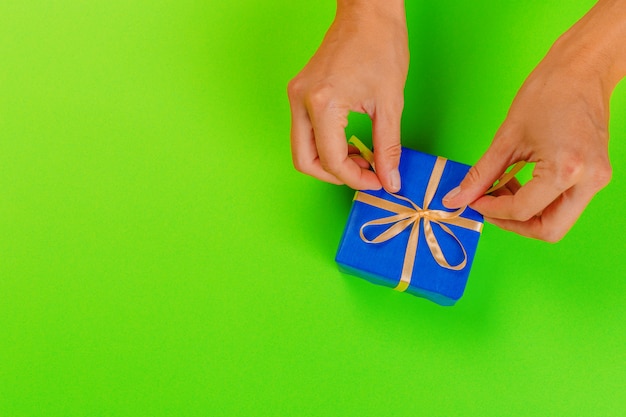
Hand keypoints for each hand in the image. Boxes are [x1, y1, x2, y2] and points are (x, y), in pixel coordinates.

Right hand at [287, 0, 408, 191]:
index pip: (332, 160)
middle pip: (305, 161)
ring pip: (302, 148)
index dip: (356, 179)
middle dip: (335, 175)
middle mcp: (301, 101)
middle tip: (364, 175)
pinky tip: (350, 141)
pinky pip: (305, 131)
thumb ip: (387, 147)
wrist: (368, 11)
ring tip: (361, 157)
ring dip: (329, 161)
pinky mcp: (300, 91)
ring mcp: (296, 95)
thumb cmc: (380, 44)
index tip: (378, 181)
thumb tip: (389, 179)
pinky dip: (325, 144)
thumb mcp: (390, 102)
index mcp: (323, 104)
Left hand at [443, 1, 625, 241]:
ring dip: (526, 215)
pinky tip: (519, 183)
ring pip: (558, 222)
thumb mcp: (506, 138)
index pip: (522, 210)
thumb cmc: (547, 93)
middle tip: (488, 206)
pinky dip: (540, 203)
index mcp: (566, 170)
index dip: (492, 210)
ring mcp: (596, 180)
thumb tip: (456, 198)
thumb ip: (480, 174)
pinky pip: (565, 204)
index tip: (473, 200)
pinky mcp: (596, 176)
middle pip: (548, 230)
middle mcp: (587, 181)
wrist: (582, 69)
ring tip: (502, 191)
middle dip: (513, 224)